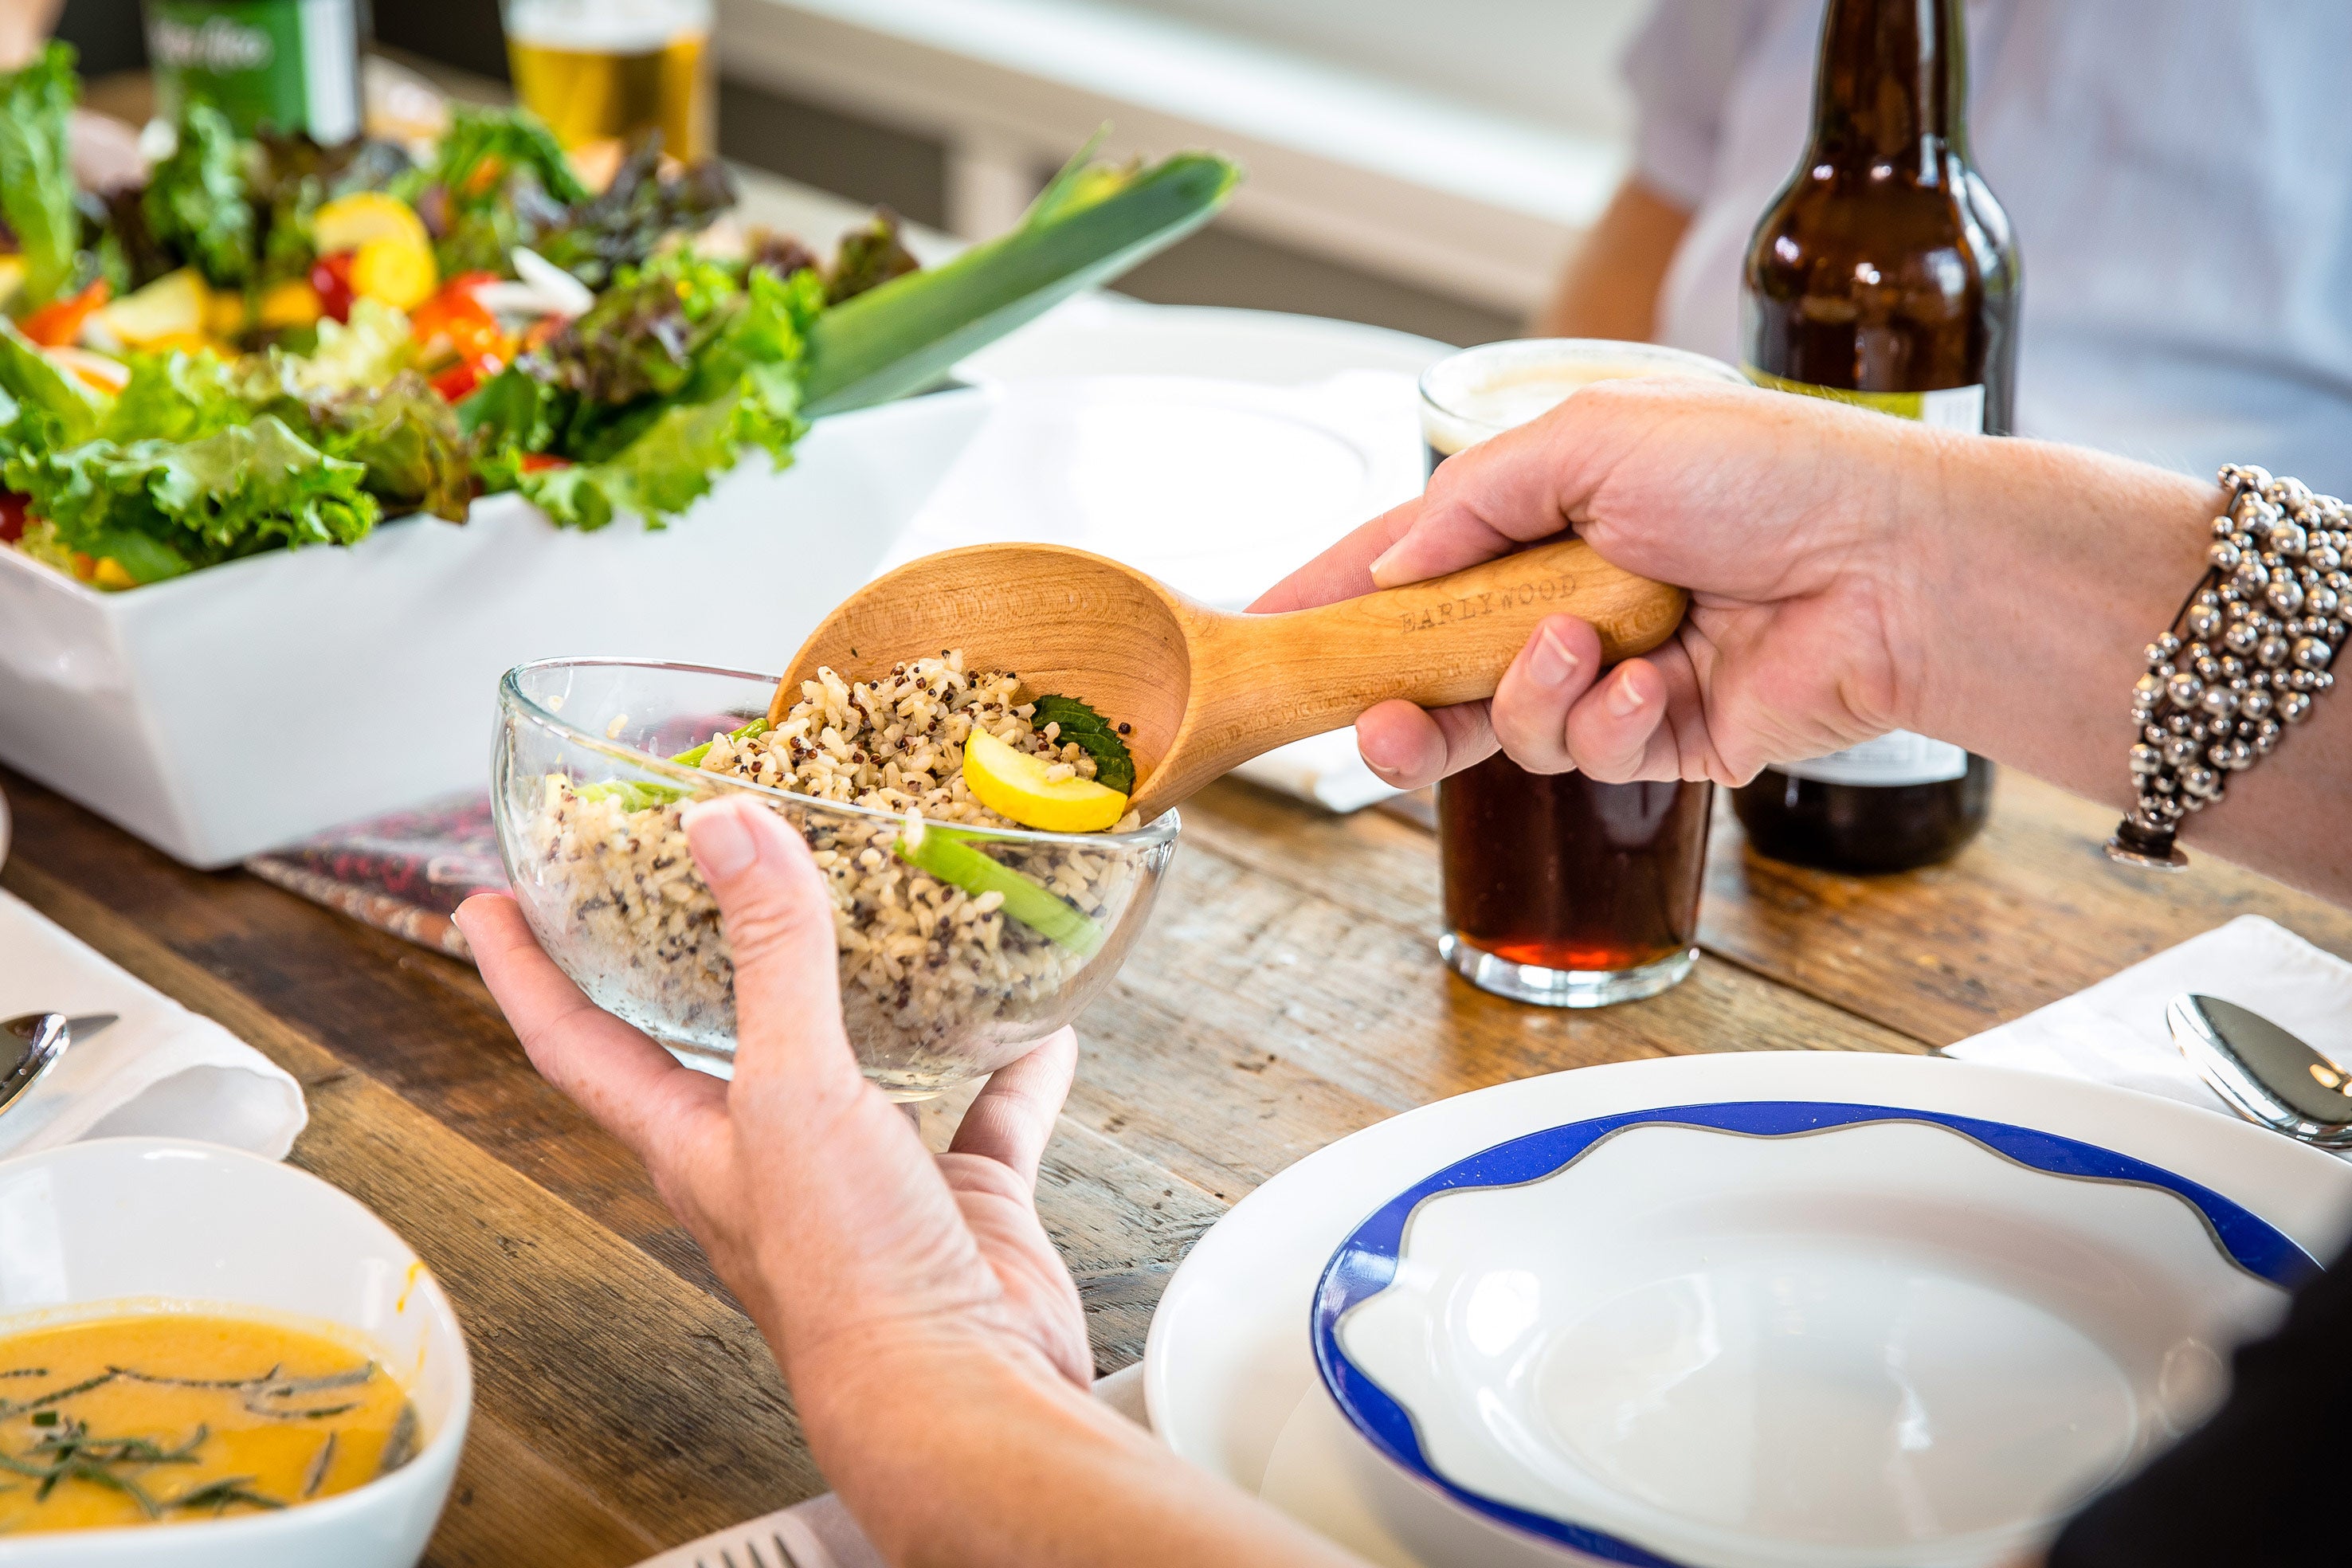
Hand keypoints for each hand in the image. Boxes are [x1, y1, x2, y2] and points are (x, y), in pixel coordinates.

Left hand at [453, 796, 1089, 1471]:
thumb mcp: (792, 1090)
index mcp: (693, 1139)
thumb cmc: (848, 1280)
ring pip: (856, 1067)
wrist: (961, 1391)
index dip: (523, 967)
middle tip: (690, 877)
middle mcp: (766, 1157)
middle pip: (710, 1042)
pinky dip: (1006, 1065)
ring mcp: (861, 1180)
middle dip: (691, 961)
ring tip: (879, 915)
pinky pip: (981, 1112)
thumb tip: (726, 828)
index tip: (489, 901)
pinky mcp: (952, 1199)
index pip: (576, 1038)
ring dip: (865, 996)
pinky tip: (1034, 1023)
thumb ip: (769, 955)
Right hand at [1253, 380, 1958, 786]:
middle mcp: (1571, 597)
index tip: (1263, 627)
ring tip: (1580, 649)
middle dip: (1392, 702)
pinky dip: (1610, 721)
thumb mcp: (1592, 439)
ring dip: (1526, 694)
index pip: (1411, 559)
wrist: (1895, 560)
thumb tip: (1388, 567)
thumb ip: (1472, 500)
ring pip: (1505, 725)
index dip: (1334, 593)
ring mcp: (1616, 674)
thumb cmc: (1764, 472)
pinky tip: (1658, 681)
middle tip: (1369, 720)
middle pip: (1437, 669)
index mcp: (1548, 516)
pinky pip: (1591, 756)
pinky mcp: (1667, 742)